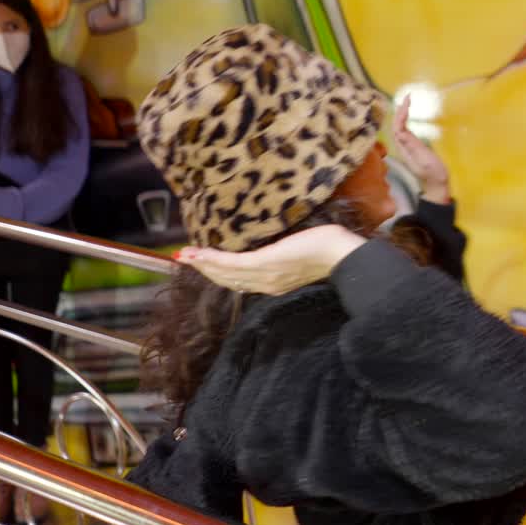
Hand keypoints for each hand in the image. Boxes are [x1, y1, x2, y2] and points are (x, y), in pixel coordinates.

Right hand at [176, 225, 366, 294]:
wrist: (341, 255)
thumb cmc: (326, 248)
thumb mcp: (299, 254)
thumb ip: (283, 252)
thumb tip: (274, 240)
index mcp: (273, 284)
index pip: (240, 281)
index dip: (218, 273)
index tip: (201, 264)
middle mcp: (266, 284)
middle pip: (227, 280)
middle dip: (204, 270)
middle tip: (185, 259)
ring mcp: (265, 276)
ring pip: (225, 273)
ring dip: (202, 264)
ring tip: (185, 256)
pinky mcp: (265, 264)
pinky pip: (232, 263)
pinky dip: (212, 259)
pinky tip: (198, 253)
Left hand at [393, 95, 450, 203]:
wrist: (436, 187)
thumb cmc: (433, 173)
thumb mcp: (424, 160)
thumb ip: (413, 147)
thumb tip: (400, 132)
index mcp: (405, 149)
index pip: (398, 127)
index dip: (401, 113)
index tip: (408, 101)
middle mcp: (403, 147)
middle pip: (397, 126)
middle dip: (400, 110)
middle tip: (408, 97)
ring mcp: (408, 148)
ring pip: (400, 128)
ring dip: (402, 114)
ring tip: (407, 102)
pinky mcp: (413, 149)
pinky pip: (405, 131)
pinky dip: (406, 121)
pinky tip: (409, 117)